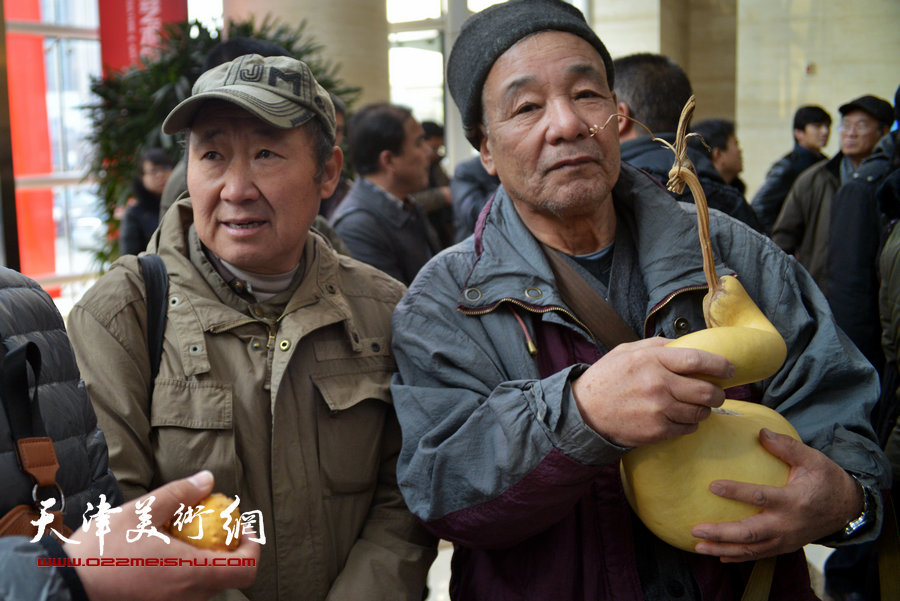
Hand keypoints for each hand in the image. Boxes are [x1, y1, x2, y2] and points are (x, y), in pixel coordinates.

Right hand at [66, 471, 259, 600]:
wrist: (63, 585)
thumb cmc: (101, 550)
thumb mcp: (141, 512)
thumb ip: (179, 494)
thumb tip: (207, 479)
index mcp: (190, 573)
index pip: (245, 569)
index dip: (253, 548)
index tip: (244, 529)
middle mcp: (186, 597)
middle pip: (227, 578)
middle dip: (230, 552)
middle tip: (219, 528)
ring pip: (205, 588)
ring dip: (207, 563)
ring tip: (188, 538)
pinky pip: (184, 594)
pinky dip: (186, 575)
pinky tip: (167, 555)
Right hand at [571, 337, 732, 446]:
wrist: (583, 411)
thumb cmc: (607, 378)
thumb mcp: (627, 351)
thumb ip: (658, 345)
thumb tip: (687, 344)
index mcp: (651, 360)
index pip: (697, 360)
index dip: (719, 365)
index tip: (729, 369)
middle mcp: (658, 384)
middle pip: (706, 391)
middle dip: (718, 394)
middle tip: (717, 393)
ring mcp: (658, 410)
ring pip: (700, 413)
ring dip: (704, 410)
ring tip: (696, 406)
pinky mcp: (656, 431)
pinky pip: (687, 429)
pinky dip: (689, 424)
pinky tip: (679, 418)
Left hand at [691, 428, 864, 561]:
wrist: (848, 509)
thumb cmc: (827, 480)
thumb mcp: (813, 459)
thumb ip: (787, 447)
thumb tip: (761, 432)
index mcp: (792, 501)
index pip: (760, 497)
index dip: (736, 492)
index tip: (712, 486)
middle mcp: (786, 525)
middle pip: (749, 533)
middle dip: (721, 533)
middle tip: (696, 529)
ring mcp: (785, 540)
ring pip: (750, 550)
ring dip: (723, 549)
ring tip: (699, 547)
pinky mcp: (784, 547)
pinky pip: (758, 555)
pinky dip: (738, 557)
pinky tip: (718, 556)